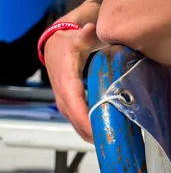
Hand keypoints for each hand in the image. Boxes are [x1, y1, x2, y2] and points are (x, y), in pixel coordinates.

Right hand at [45, 23, 103, 141]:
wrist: (56, 44)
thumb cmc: (69, 42)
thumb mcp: (77, 36)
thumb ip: (85, 34)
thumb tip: (90, 29)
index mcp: (66, 81)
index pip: (75, 104)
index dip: (86, 118)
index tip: (99, 129)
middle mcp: (63, 95)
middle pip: (76, 119)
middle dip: (92, 132)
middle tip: (112, 142)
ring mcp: (66, 101)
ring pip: (77, 122)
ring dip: (91, 134)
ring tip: (110, 143)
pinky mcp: (70, 103)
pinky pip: (79, 119)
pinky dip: (90, 128)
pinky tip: (104, 134)